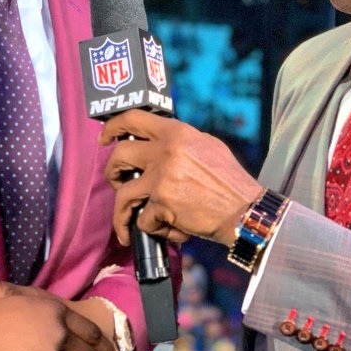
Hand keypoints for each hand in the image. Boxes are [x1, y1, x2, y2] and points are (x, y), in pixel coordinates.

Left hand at [99, 110, 262, 246]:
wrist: (246, 212)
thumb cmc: (229, 182)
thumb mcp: (208, 147)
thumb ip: (181, 143)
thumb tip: (157, 143)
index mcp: (177, 133)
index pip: (134, 118)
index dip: (112, 127)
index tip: (104, 138)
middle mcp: (166, 151)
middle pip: (119, 155)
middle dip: (112, 172)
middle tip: (118, 182)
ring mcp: (161, 177)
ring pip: (123, 194)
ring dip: (121, 212)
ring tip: (125, 223)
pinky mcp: (162, 204)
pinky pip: (144, 219)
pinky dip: (155, 229)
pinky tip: (170, 232)